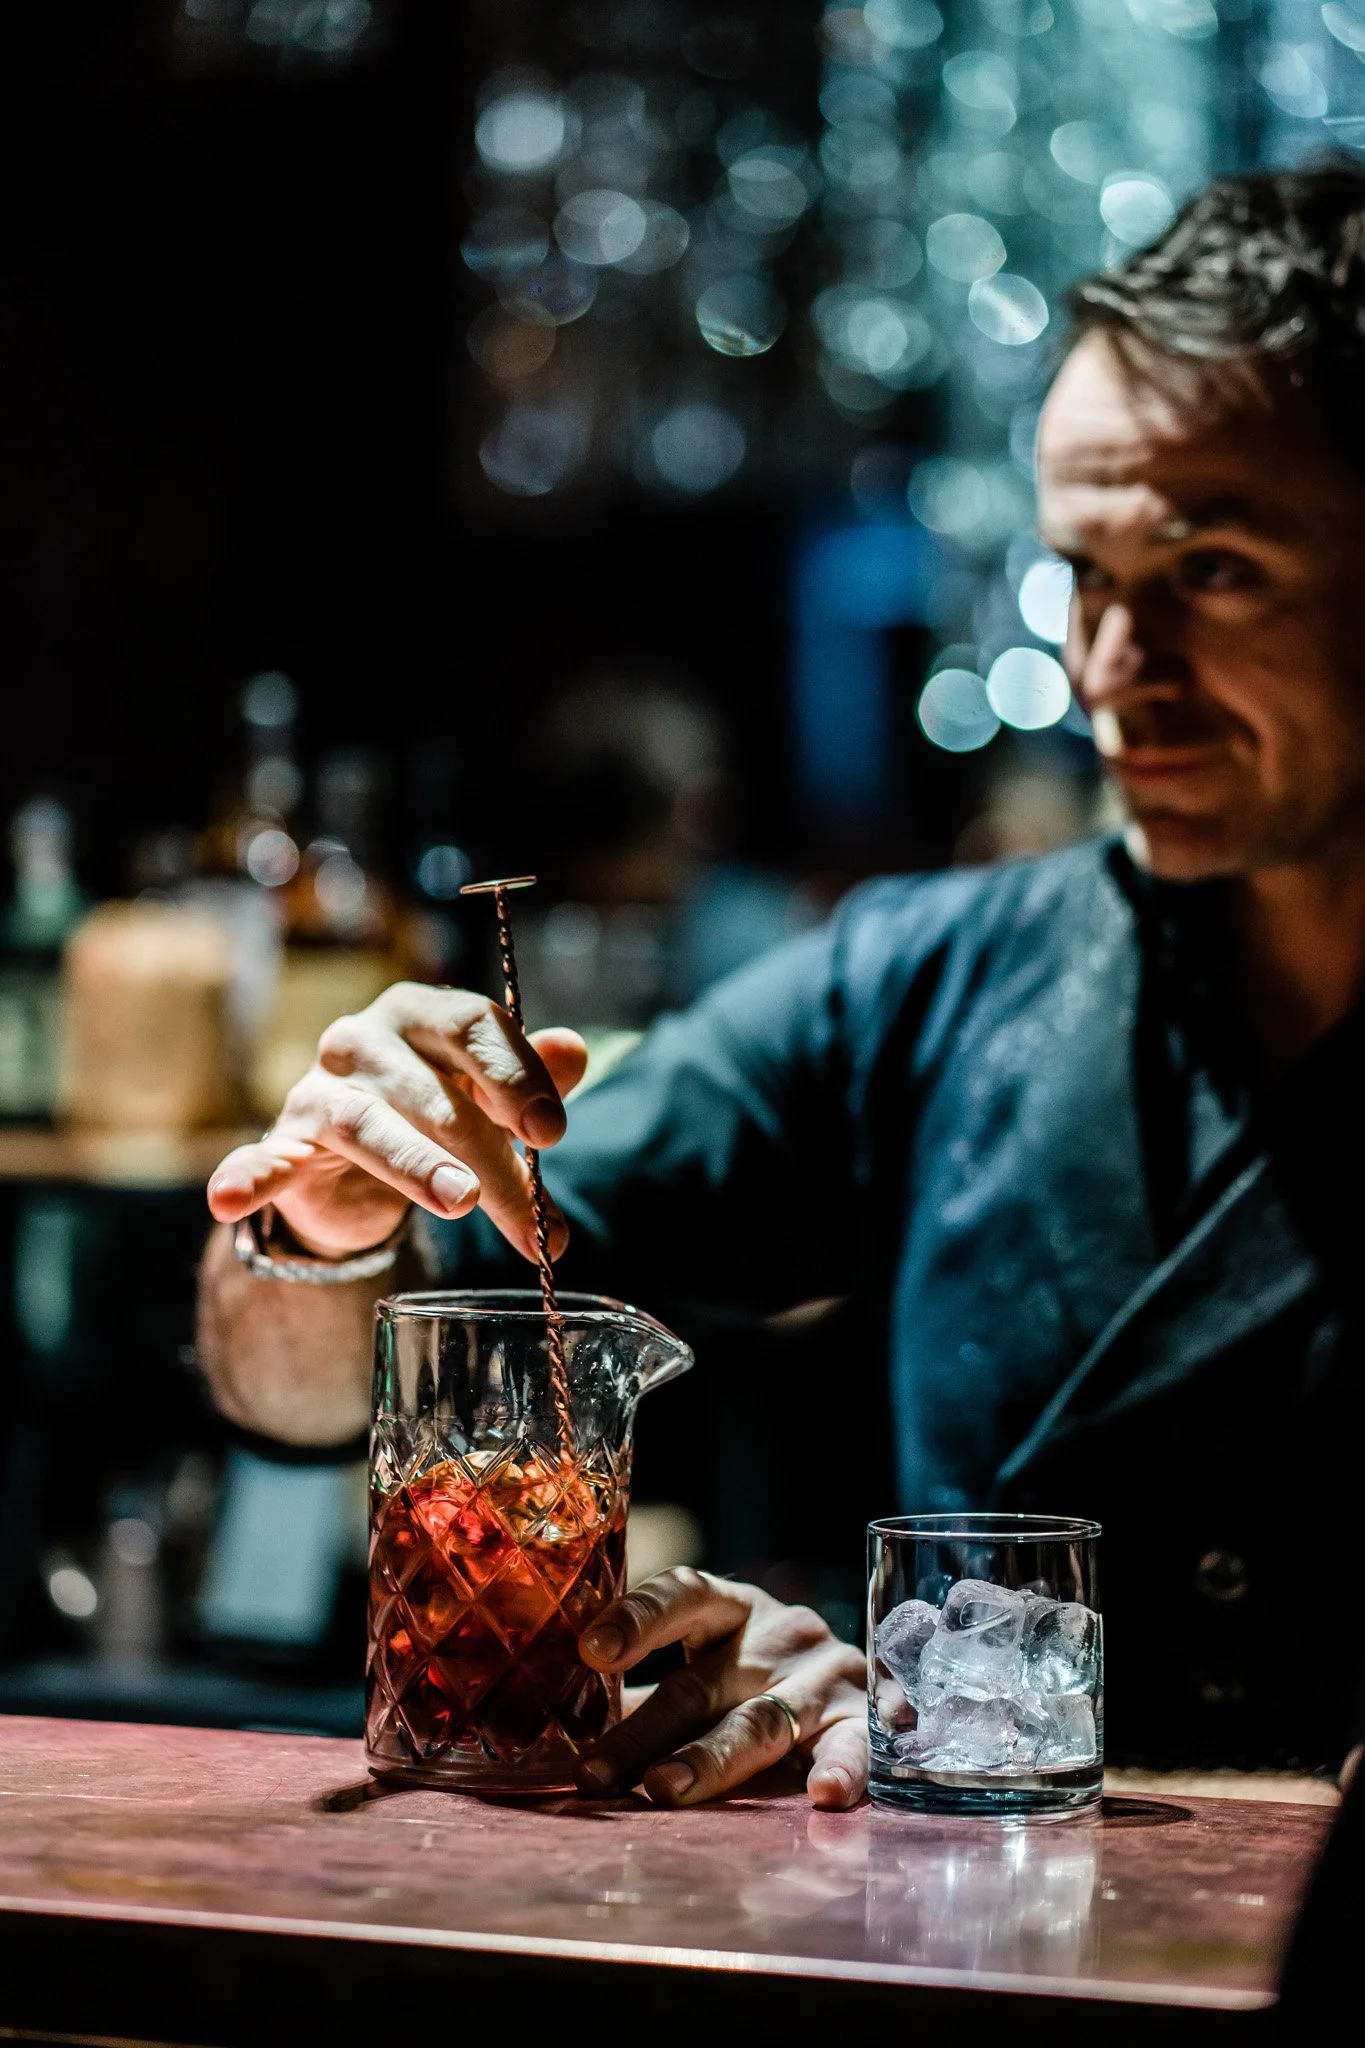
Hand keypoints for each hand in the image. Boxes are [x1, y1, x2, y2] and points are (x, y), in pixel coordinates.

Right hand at [205, 983, 587, 1260]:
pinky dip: (249, 1177)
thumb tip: (576, 1050)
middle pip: (438, 1097)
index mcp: (420, 1011)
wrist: (351, 1164)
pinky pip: (264, 1160)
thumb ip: (532, 1076)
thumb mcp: (488, 1096)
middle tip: (537, 1225)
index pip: (473, 1024)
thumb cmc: (432, 1115)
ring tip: (460, 1201)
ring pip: (372, 1127)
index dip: (517, 1076)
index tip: (553, 1133)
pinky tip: (231, 1198)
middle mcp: (363, 1040)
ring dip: (417, 1167)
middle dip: (495, 1164)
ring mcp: (318, 1092)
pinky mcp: (283, 1144)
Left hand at [575, 1568, 867, 1809]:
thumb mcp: (708, 1668)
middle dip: (643, 1733)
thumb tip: (553, 1736)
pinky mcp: (864, 1719)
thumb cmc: (758, 1679)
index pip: (684, 1594)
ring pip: (760, 1721)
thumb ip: (649, 1698)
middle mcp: (779, 1634)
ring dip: (711, 1758)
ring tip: (664, 1789)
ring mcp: (824, 1675)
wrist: (888, 1665)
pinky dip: (841, 1769)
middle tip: (594, 1774)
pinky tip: (821, 1796)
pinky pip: (855, 1746)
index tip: (590, 1650)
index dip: (638, 1617)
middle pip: (701, 1684)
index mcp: (732, 1608)